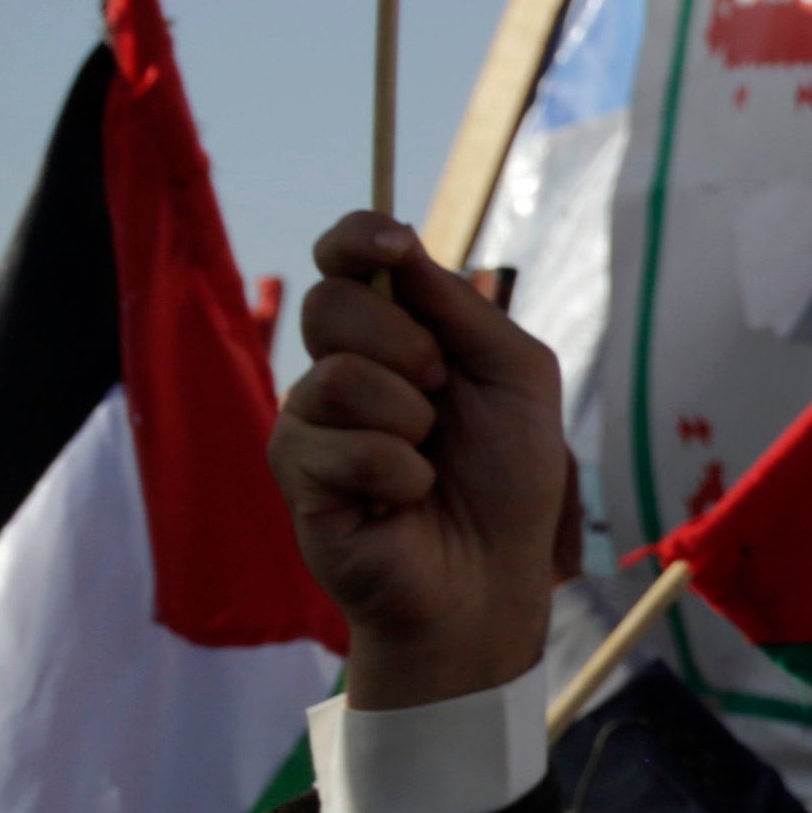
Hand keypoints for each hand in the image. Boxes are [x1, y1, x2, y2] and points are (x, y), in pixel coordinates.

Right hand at [272, 210, 573, 710]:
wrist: (490, 575)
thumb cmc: (508, 477)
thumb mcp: (515, 374)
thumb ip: (462, 310)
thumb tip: (401, 250)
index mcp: (397, 333)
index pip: (346, 259)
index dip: (356, 237)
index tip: (390, 245)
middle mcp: (343, 368)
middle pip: (330, 302)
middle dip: (406, 343)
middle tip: (440, 394)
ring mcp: (312, 422)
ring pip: (334, 374)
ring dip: (408, 418)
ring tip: (427, 459)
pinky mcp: (296, 476)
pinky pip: (337, 443)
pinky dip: (397, 471)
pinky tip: (405, 500)